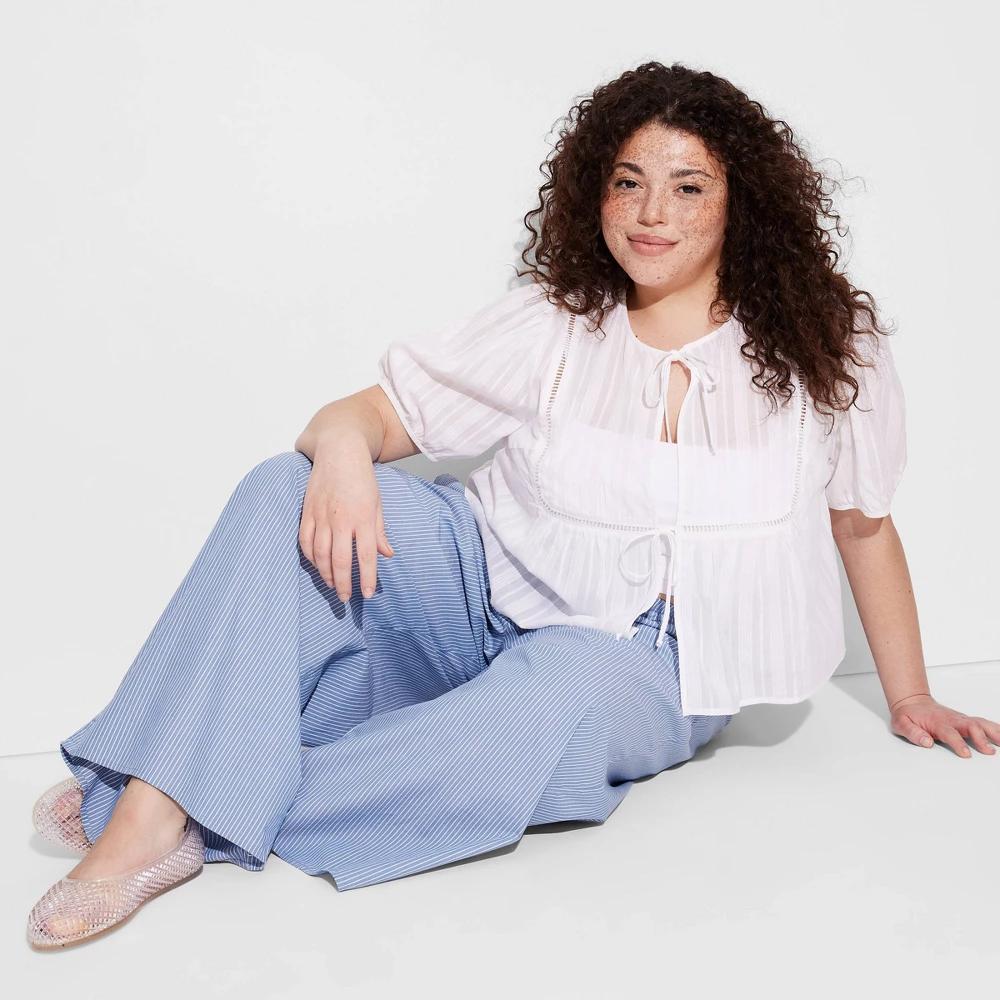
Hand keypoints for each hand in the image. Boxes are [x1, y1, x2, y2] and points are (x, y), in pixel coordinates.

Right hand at [298, 437, 393, 602]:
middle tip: (345, 598)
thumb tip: (387, 554)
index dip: (367, 577)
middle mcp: (341, 519)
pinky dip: (310, 557)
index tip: (367, 594)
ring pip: (320, 554)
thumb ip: (380, 531)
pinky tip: (317, 565)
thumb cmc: (362, 477)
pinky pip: (306, 541)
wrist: (339, 451)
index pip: (366, 555)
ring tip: (332, 585)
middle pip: (340, 560)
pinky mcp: (308, 511)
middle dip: (343, 583)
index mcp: (363, 517)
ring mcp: (322, 515)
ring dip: (325, 574)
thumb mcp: (377, 503)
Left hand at [889, 694, 999, 756]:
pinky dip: (995, 728)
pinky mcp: (966, 721)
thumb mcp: (901, 723)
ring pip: (980, 723)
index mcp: (937, 722)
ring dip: (993, 732)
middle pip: (970, 726)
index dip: (958, 743)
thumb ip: (913, 733)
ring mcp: (960, 719)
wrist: (912, 701)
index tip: (966, 754)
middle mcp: (952, 719)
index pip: (950, 733)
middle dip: (981, 738)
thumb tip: (926, 742)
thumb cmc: (908, 714)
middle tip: (989, 751)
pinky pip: (983, 723)